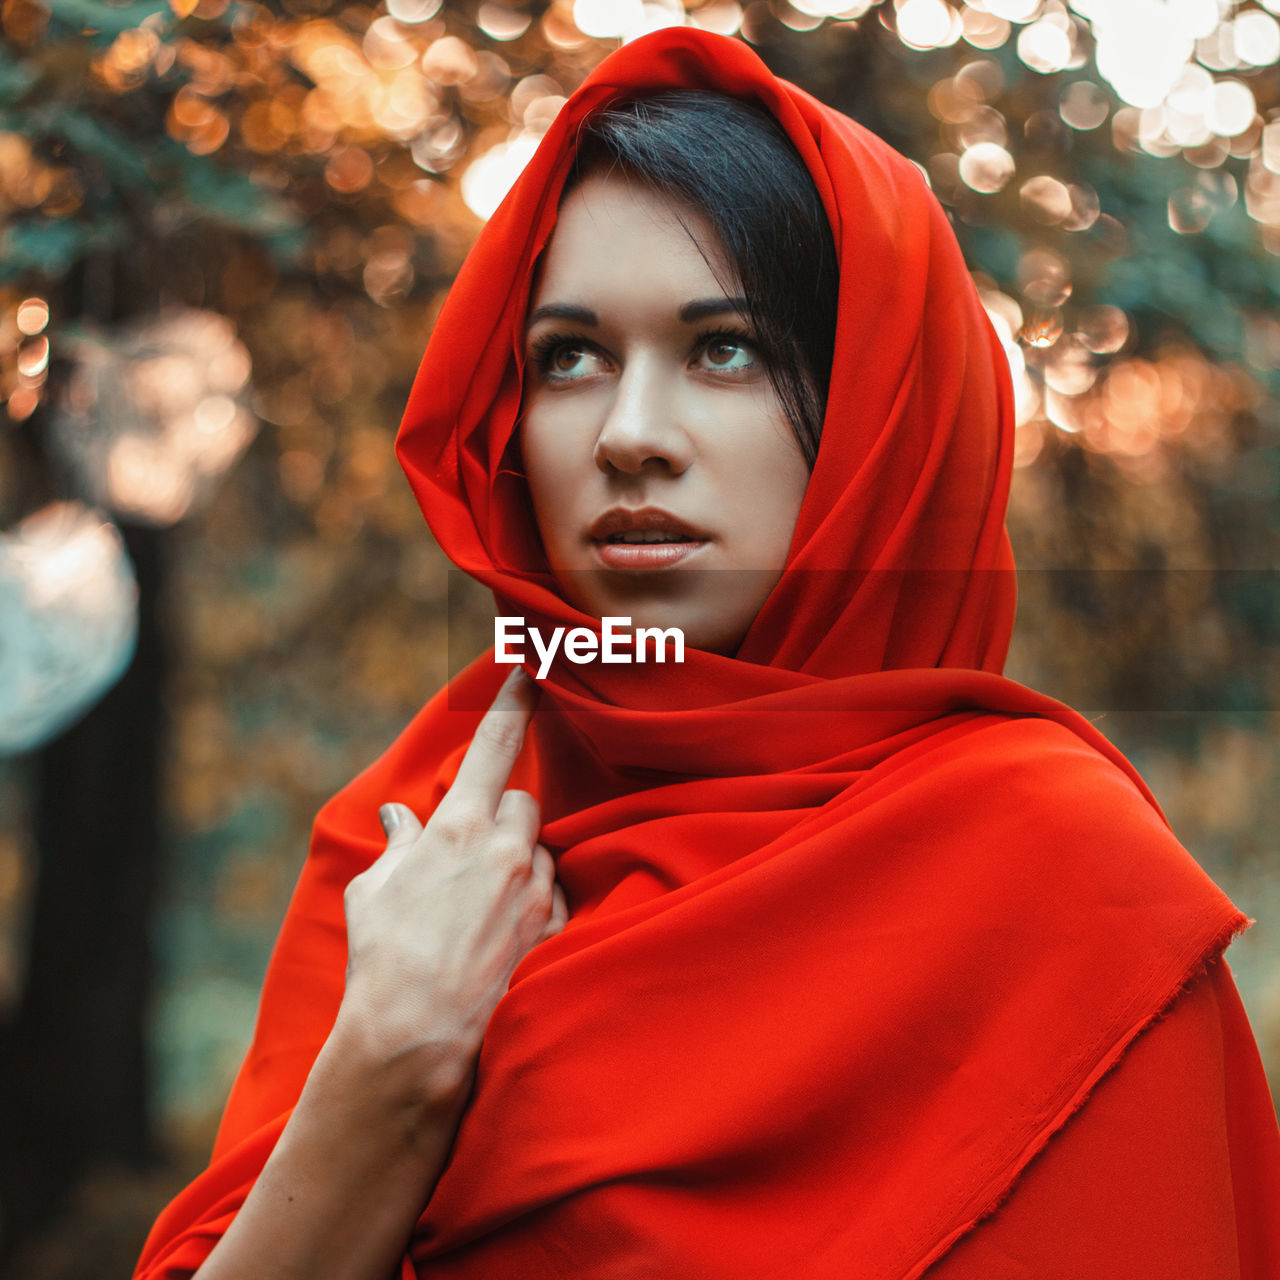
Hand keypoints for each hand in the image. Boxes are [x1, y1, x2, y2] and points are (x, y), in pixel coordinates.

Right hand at [338, 665, 567, 1105]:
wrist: (418, 1035)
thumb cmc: (384, 959)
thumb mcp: (374, 892)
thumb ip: (396, 845)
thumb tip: (399, 818)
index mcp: (459, 829)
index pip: (495, 746)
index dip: (514, 702)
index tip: (531, 667)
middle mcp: (507, 850)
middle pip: (525, 803)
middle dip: (506, 819)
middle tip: (476, 857)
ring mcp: (537, 890)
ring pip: (541, 853)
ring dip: (521, 866)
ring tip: (483, 915)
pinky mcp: (556, 929)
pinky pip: (555, 898)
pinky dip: (536, 906)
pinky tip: (505, 940)